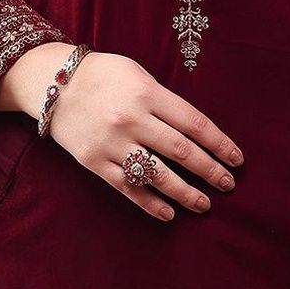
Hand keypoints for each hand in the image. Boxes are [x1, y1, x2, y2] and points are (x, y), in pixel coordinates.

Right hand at [18, 45, 243, 222]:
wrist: (52, 82)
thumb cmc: (104, 75)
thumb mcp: (139, 75)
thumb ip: (165, 101)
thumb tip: (197, 132)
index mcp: (148, 93)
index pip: (194, 123)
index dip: (220, 144)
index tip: (237, 160)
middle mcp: (132, 119)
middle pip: (181, 151)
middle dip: (210, 170)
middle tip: (228, 185)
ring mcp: (112, 143)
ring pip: (157, 175)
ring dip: (185, 193)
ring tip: (204, 204)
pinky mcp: (94, 161)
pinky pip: (127, 187)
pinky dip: (150, 203)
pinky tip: (169, 213)